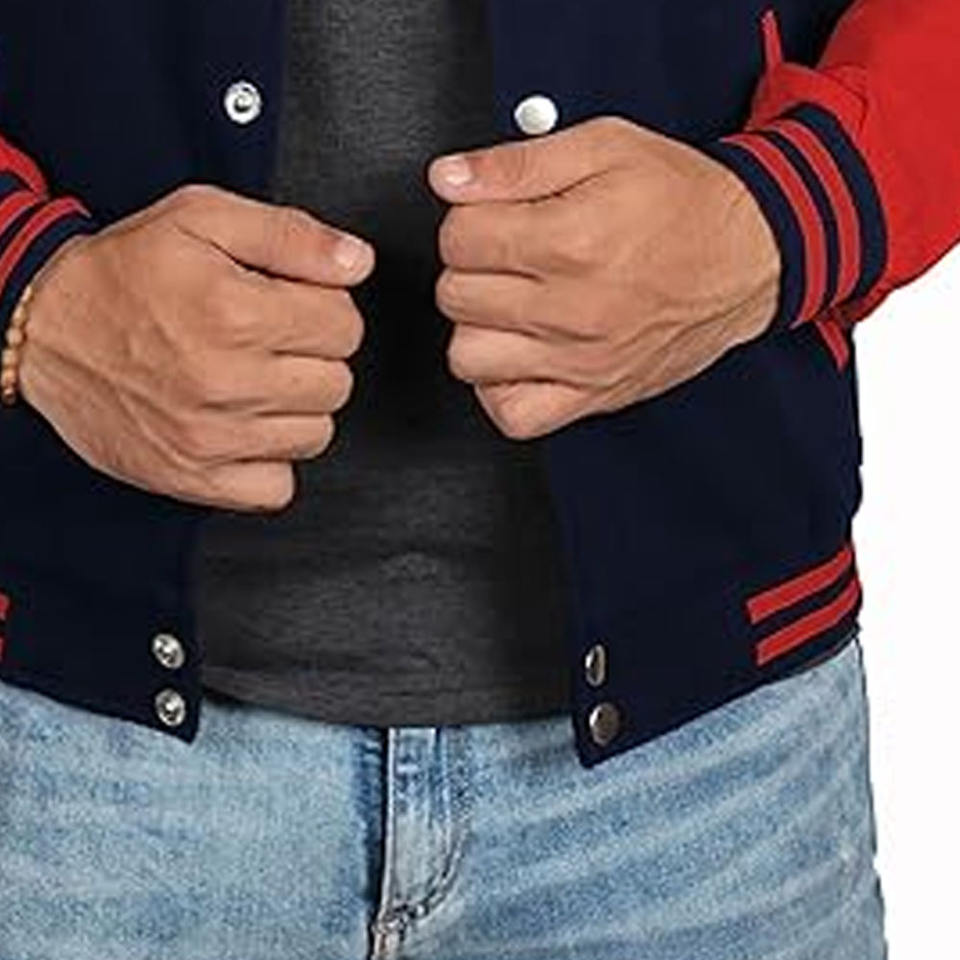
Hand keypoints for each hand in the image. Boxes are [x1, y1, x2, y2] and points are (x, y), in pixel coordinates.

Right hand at [18, 184, 374, 510]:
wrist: (47, 330)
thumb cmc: (126, 273)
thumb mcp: (202, 219)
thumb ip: (291, 236)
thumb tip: (356, 262)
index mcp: (233, 312)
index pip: (345, 327)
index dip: (326, 310)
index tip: (295, 306)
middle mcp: (224, 381)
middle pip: (337, 383)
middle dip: (314, 357)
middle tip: (271, 341)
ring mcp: (210, 437)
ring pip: (316, 435)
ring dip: (297, 408)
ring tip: (255, 381)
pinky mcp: (195, 478)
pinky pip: (278, 487)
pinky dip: (271, 461)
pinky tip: (245, 426)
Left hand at [427, 116, 779, 438]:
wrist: (748, 256)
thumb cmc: (681, 203)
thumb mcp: (604, 147)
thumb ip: (518, 162)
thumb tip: (449, 177)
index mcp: (571, 239)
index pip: (458, 237)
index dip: (465, 218)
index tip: (488, 216)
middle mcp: (573, 308)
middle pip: (456, 295)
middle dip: (468, 267)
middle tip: (503, 255)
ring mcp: (581, 360)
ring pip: (468, 357)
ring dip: (477, 327)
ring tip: (507, 304)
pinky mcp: (592, 395)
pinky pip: (512, 415)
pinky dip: (500, 387)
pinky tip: (517, 354)